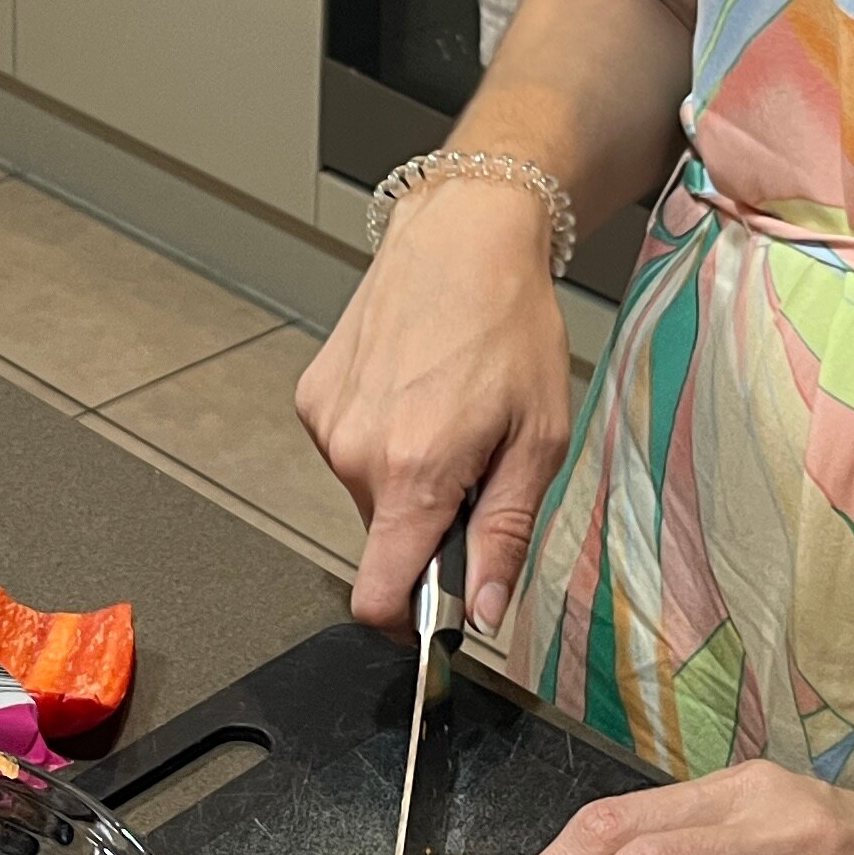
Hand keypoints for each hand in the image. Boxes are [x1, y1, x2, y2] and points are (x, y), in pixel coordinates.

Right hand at [292, 173, 572, 636]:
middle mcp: (354, 452)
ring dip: (410, 477)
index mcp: (414, 471)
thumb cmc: (510, 322)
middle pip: (386, 540)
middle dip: (431, 523)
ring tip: (451, 412)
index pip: (377, 596)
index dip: (410, 621)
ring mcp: (327, 422)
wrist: (463, 233)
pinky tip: (417, 388)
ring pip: (370, 494)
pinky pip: (351, 449)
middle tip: (479, 461)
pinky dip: (385, 439)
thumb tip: (482, 611)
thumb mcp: (539, 437)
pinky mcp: (314, 395)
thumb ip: (505, 534)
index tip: (440, 612)